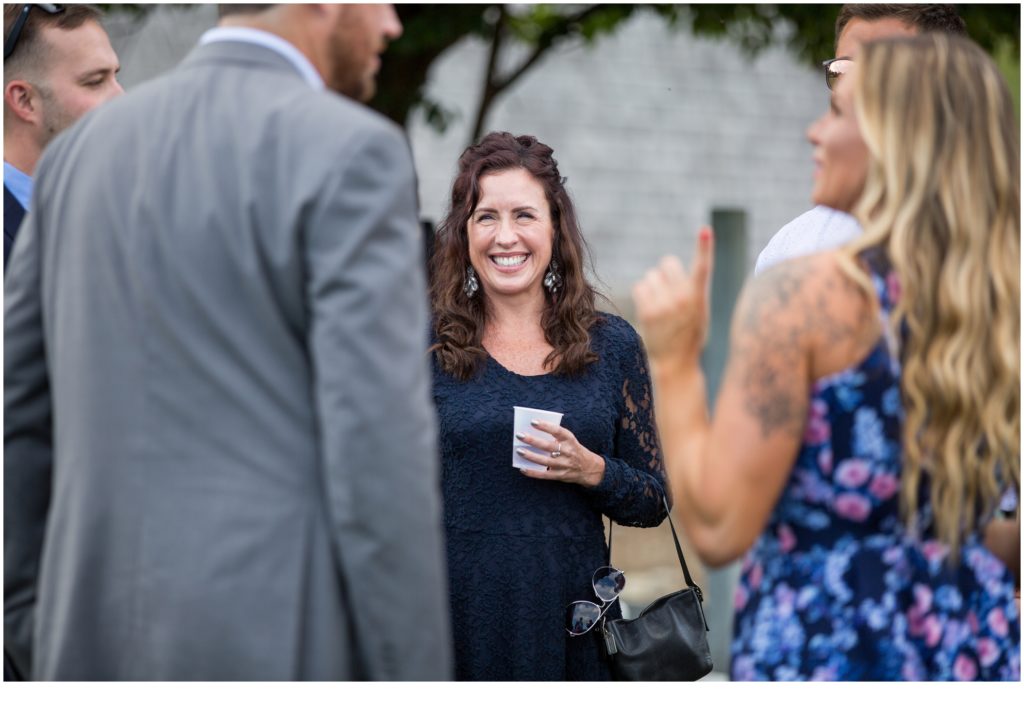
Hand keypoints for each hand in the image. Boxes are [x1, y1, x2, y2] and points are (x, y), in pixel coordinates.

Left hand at [515, 420, 604, 486]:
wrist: (589, 468)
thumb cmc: (574, 450)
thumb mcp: (570, 440)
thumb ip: (556, 436)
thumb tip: (533, 432)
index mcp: (570, 440)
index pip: (557, 431)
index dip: (545, 426)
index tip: (533, 422)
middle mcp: (567, 452)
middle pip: (548, 446)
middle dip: (532, 440)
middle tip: (520, 435)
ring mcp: (563, 465)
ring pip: (544, 460)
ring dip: (530, 456)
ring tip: (519, 451)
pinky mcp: (559, 475)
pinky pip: (544, 475)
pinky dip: (532, 472)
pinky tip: (522, 468)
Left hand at [631, 226, 714, 368]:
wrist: (676, 363)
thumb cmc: (690, 335)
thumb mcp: (700, 311)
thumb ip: (691, 289)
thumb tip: (669, 268)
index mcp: (699, 296)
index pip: (703, 267)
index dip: (704, 247)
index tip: (705, 230)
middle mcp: (682, 298)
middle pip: (667, 263)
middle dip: (666, 272)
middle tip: (670, 290)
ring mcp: (663, 305)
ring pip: (651, 275)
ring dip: (654, 286)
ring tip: (661, 305)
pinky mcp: (647, 312)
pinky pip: (640, 288)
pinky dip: (643, 295)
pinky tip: (650, 309)